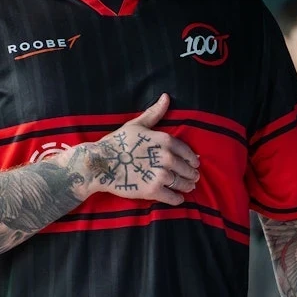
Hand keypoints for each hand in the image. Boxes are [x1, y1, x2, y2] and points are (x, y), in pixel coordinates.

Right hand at [85, 93, 199, 205]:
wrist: (101, 163)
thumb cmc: (117, 142)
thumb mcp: (137, 124)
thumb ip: (154, 113)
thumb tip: (166, 97)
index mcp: (164, 140)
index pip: (186, 151)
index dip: (192, 158)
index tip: (195, 163)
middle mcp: (166, 157)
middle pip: (187, 169)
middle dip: (191, 174)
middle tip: (193, 178)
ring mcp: (160, 175)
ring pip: (182, 183)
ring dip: (187, 186)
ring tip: (188, 188)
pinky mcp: (153, 191)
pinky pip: (173, 198)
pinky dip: (177, 199)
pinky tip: (177, 198)